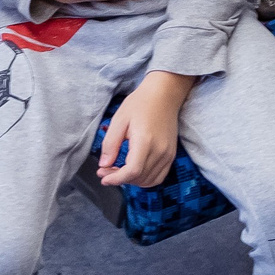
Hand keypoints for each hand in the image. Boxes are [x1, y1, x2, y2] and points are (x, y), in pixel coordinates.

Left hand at [98, 70, 192, 187]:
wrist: (164, 94)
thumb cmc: (140, 103)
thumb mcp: (119, 120)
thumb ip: (110, 144)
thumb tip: (104, 165)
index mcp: (145, 142)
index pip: (131, 171)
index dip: (115, 178)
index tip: (102, 176)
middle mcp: (160, 151)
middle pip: (139, 178)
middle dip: (119, 179)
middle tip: (105, 171)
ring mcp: (168, 154)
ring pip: (149, 181)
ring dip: (132, 181)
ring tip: (118, 171)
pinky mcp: (171, 155)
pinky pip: (159, 177)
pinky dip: (145, 180)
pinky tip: (134, 173)